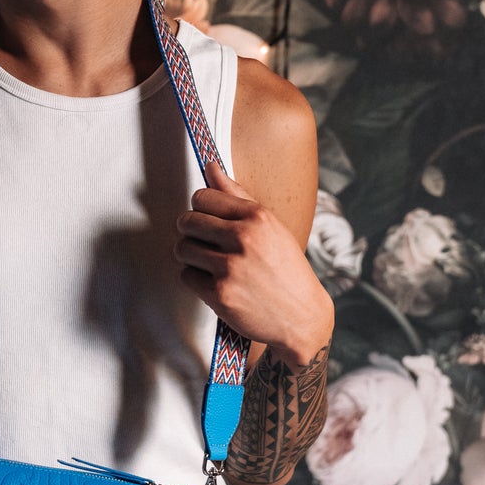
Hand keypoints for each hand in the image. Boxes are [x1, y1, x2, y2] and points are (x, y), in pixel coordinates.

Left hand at [175, 160, 333, 368]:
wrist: (302, 317)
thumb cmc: (287, 270)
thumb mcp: (270, 227)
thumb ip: (237, 196)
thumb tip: (210, 166)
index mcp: (258, 217)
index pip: (202, 197)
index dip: (200, 209)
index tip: (208, 220)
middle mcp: (243, 238)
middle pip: (187, 221)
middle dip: (191, 231)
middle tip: (205, 243)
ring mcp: (230, 267)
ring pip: (182, 248)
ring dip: (190, 255)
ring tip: (210, 262)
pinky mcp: (219, 294)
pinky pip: (186, 276)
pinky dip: (196, 279)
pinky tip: (215, 282)